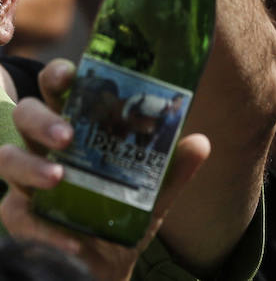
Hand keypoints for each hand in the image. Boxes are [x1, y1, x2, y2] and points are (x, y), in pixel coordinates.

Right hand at [0, 59, 209, 280]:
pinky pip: (16, 216)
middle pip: (25, 115)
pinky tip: (71, 237)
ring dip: (30, 166)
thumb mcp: (157, 187)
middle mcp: (46, 145)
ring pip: (7, 159)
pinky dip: (42, 227)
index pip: (57, 87)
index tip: (70, 75)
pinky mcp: (23, 217)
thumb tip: (200, 143)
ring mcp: (28, 179)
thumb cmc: (127, 206)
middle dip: (41, 120)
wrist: (113, 258)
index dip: (58, 75)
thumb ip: (175, 166)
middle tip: (67, 135)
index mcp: (78, 123)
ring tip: (57, 177)